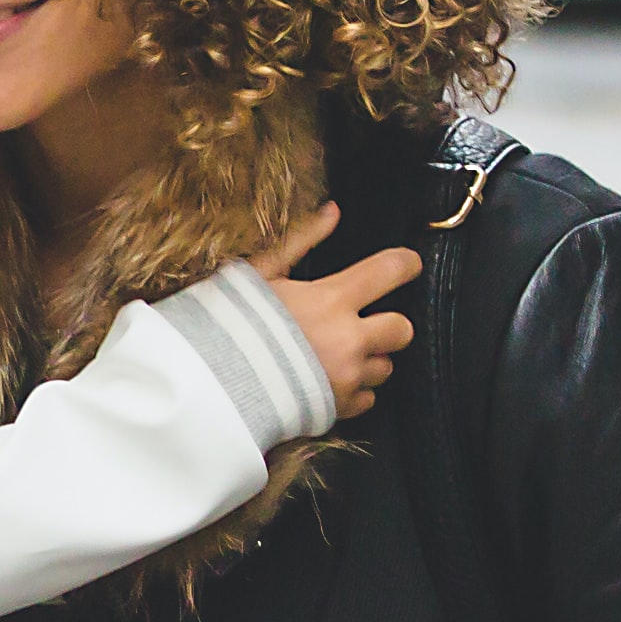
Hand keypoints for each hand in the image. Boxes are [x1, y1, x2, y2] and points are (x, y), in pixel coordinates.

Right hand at [248, 204, 422, 421]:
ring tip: (338, 355)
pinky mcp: (338, 409)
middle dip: (390, 324)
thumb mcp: (260, 272)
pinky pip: (366, 400)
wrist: (213, 386)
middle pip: (402, 329)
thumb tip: (332, 211)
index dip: (405, 264)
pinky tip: (328, 381)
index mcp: (332, 301)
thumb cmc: (231, 325)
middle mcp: (348, 341)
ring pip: (385, 367)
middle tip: (366, 323)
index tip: (407, 264)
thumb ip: (301, 240)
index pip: (389, 272)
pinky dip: (353, 391)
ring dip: (369, 360)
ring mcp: (346, 378)